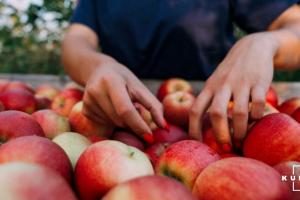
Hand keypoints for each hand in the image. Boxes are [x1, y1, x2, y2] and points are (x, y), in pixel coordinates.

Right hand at [82, 57, 164, 141]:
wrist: (99, 70)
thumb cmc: (125, 80)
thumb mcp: (140, 88)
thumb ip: (154, 107)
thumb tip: (165, 128)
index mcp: (111, 81)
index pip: (125, 110)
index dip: (139, 125)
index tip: (150, 138)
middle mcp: (96, 90)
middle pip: (120, 120)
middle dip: (133, 122)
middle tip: (136, 108)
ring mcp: (87, 101)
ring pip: (113, 124)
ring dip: (124, 121)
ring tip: (122, 104)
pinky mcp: (84, 110)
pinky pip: (105, 125)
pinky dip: (113, 121)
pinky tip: (111, 108)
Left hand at [189, 33, 278, 149]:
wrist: (251, 47)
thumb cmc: (230, 72)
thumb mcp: (215, 82)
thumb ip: (209, 100)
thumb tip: (205, 127)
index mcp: (209, 87)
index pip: (195, 110)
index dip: (194, 129)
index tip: (197, 143)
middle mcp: (222, 85)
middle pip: (217, 114)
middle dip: (220, 134)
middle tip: (225, 147)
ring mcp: (241, 83)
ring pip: (239, 112)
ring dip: (240, 131)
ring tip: (240, 140)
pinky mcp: (259, 82)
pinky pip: (258, 104)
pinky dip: (257, 117)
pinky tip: (256, 120)